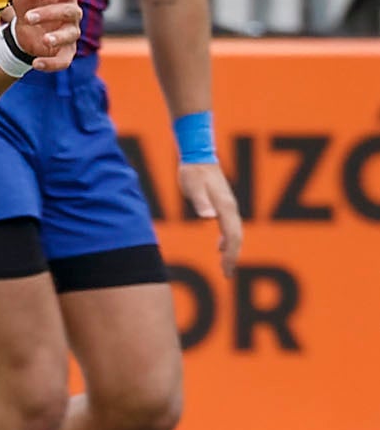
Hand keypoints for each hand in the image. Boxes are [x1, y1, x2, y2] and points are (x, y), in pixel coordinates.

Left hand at [10, 0, 82, 71]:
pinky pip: (64, 60)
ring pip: (71, 35)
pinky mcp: (65, 52)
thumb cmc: (29, 2)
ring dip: (57, 37)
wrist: (23, 28)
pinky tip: (36, 64)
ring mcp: (70, 33)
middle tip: (28, 17)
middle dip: (49, 14)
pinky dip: (51, 64)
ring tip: (43, 39)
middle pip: (69, 12)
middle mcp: (72, 14)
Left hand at [180, 161, 241, 278]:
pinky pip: (230, 227)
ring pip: (235, 233)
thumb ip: (201, 201)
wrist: (198, 155)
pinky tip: (220, 248)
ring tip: (226, 267)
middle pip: (237, 237)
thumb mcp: (193, 186)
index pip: (232, 236)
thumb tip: (209, 217)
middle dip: (233, 257)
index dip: (231, 255)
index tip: (226, 270)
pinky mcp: (223, 204)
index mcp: (225, 207)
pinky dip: (228, 240)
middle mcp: (230, 208)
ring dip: (231, 251)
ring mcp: (228, 206)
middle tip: (227, 275)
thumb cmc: (192, 171)